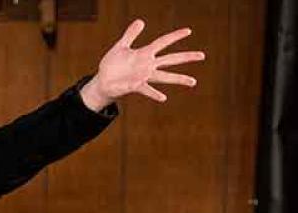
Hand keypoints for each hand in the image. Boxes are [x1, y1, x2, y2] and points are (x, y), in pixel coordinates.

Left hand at [81, 20, 204, 109]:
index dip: (175, 36)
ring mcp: (143, 76)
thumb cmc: (112, 64)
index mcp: (144, 54)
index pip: (162, 42)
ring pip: (164, 77)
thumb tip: (141, 21)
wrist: (103, 81)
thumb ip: (130, 34)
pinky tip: (163, 98)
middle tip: (202, 55)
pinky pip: (147, 90)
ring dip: (178, 78)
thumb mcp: (121, 46)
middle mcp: (147, 65)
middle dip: (186, 57)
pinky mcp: (135, 86)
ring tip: (193, 81)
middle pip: (170, 59)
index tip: (189, 31)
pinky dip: (154, 94)